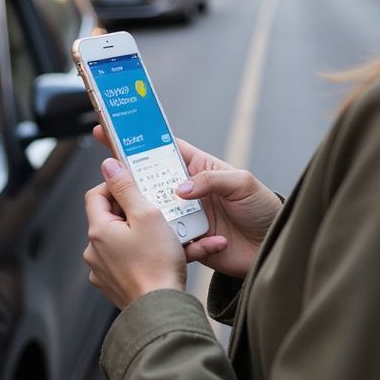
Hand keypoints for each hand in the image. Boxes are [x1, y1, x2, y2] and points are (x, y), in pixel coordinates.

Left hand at [84, 158, 208, 308]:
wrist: (162, 310)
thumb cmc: (157, 264)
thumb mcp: (146, 214)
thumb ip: (126, 187)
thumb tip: (109, 165)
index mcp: (98, 230)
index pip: (97, 194)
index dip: (116, 185)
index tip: (137, 186)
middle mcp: (95, 251)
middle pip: (112, 218)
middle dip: (138, 212)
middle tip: (161, 210)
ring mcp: (105, 271)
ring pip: (127, 241)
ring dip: (150, 235)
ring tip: (178, 235)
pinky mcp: (117, 285)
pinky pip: (133, 261)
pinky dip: (151, 255)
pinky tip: (176, 255)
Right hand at [92, 126, 280, 279]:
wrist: (271, 248)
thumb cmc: (262, 209)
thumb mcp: (242, 184)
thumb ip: (211, 180)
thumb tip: (181, 188)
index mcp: (198, 167)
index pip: (163, 148)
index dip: (138, 140)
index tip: (112, 132)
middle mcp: (187, 189)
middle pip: (150, 179)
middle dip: (128, 175)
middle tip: (108, 174)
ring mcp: (185, 214)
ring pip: (153, 210)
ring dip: (145, 211)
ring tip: (136, 213)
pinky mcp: (186, 239)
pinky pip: (169, 238)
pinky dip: (171, 240)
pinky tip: (185, 242)